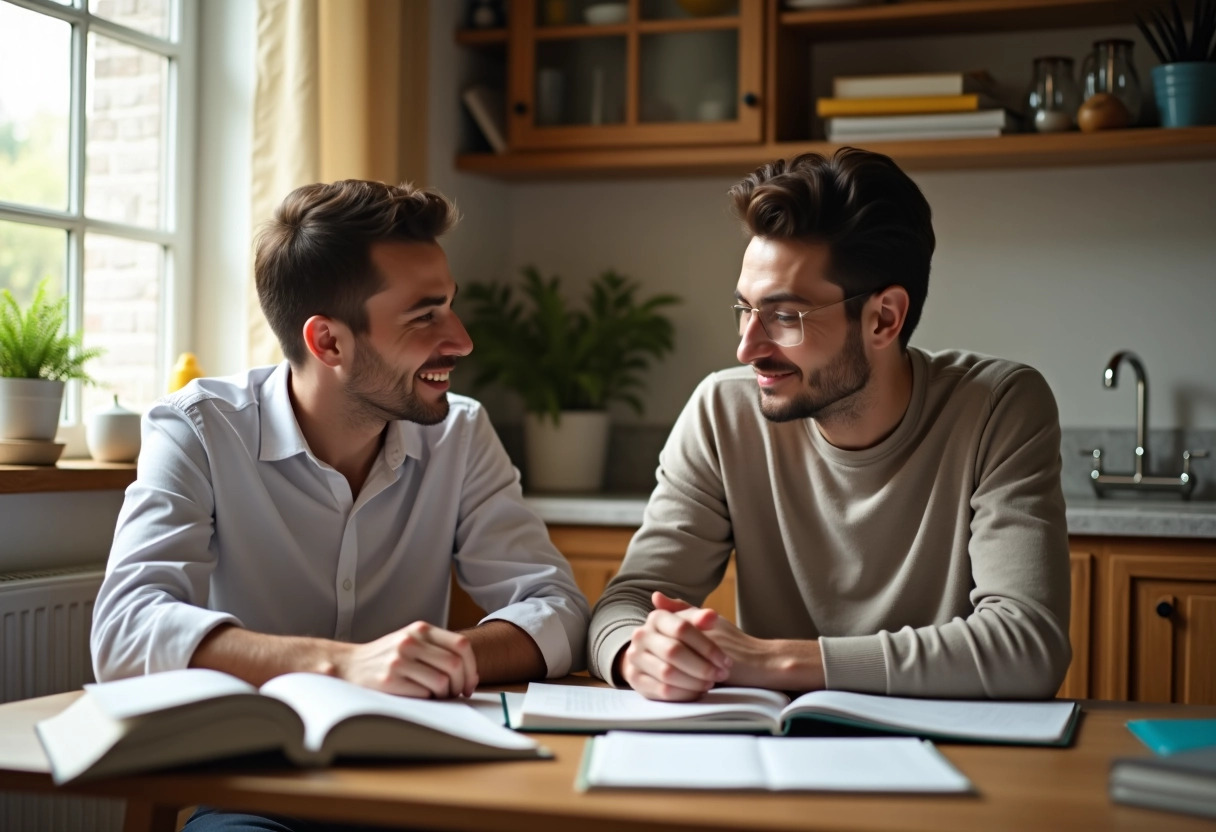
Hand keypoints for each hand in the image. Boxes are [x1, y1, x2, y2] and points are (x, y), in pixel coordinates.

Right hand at [333, 621, 477, 698]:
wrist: (349, 664)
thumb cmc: (387, 656)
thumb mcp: (412, 641)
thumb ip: (438, 650)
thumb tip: (469, 673)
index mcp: (420, 629)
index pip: (461, 645)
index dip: (471, 667)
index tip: (470, 682)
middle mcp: (411, 641)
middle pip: (455, 664)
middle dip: (462, 684)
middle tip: (458, 693)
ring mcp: (399, 660)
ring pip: (442, 681)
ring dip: (446, 694)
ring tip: (439, 696)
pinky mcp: (390, 680)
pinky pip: (424, 693)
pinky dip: (430, 699)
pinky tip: (423, 697)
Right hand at [620, 591, 731, 700]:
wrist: (657, 655)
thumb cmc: (683, 638)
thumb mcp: (692, 623)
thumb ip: (701, 618)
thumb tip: (710, 615)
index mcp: (656, 617)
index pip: (682, 629)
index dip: (707, 646)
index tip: (725, 660)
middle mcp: (641, 635)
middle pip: (673, 651)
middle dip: (702, 666)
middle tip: (720, 674)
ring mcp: (635, 658)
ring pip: (667, 673)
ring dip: (694, 681)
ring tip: (710, 683)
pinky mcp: (635, 680)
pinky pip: (662, 690)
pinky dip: (684, 693)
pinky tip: (697, 692)